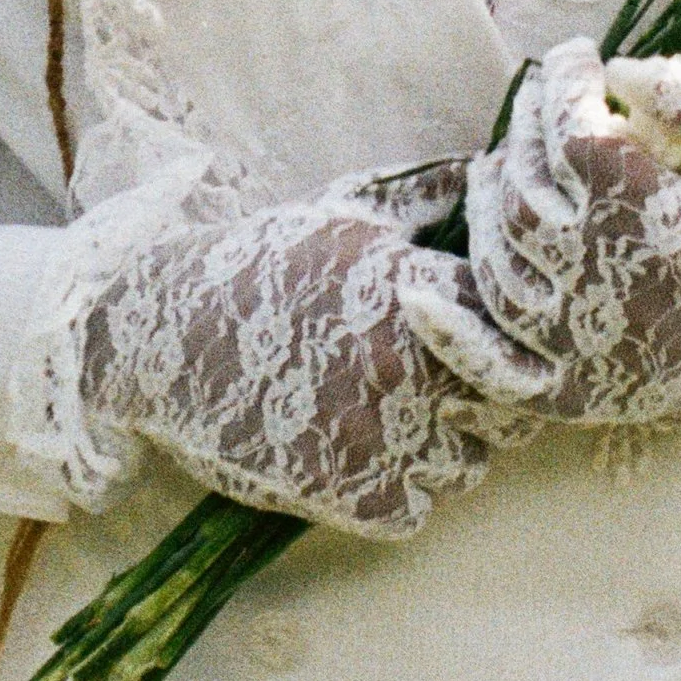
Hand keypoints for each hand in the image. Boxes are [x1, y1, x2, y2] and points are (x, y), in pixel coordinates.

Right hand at [76, 167, 546, 538]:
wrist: (162, 333)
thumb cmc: (258, 264)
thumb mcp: (343, 212)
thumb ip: (426, 196)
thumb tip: (489, 169)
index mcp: (414, 292)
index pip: (519, 334)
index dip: (506, 341)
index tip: (480, 342)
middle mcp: (406, 365)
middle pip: (509, 410)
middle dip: (483, 402)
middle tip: (441, 389)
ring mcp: (378, 435)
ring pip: (467, 466)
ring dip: (442, 450)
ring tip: (393, 420)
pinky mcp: (347, 493)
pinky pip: (416, 511)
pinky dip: (397, 492)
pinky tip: (360, 454)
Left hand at [442, 37, 680, 427]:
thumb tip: (626, 70)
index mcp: (676, 235)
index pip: (577, 142)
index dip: (564, 84)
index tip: (579, 54)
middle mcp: (623, 300)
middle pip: (526, 194)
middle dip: (529, 126)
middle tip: (551, 94)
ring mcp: (594, 355)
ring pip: (499, 262)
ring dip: (493, 196)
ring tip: (516, 155)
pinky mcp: (580, 396)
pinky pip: (496, 369)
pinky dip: (454, 336)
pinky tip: (420, 295)